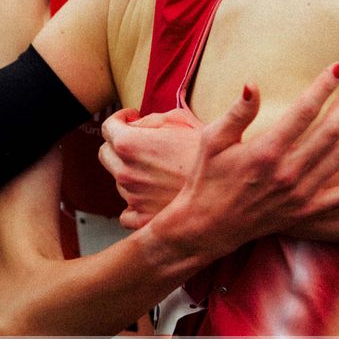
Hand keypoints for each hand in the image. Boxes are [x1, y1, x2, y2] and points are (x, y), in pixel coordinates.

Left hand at [101, 107, 201, 228]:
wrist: (232, 187)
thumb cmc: (211, 150)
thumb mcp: (182, 120)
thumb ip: (152, 119)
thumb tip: (137, 122)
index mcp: (130, 144)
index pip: (108, 128)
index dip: (119, 119)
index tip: (130, 119)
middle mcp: (125, 172)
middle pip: (105, 154)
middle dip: (118, 144)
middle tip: (138, 142)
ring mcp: (132, 198)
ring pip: (118, 182)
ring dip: (130, 172)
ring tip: (157, 170)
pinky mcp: (142, 219)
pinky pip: (127, 212)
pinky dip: (135, 204)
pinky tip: (151, 197)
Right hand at [141, 63, 338, 275]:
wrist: (207, 227)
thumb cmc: (207, 178)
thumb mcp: (212, 140)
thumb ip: (237, 112)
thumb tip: (254, 82)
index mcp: (265, 152)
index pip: (305, 111)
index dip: (324, 86)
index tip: (338, 67)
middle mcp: (287, 174)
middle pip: (330, 131)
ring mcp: (300, 195)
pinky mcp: (306, 211)